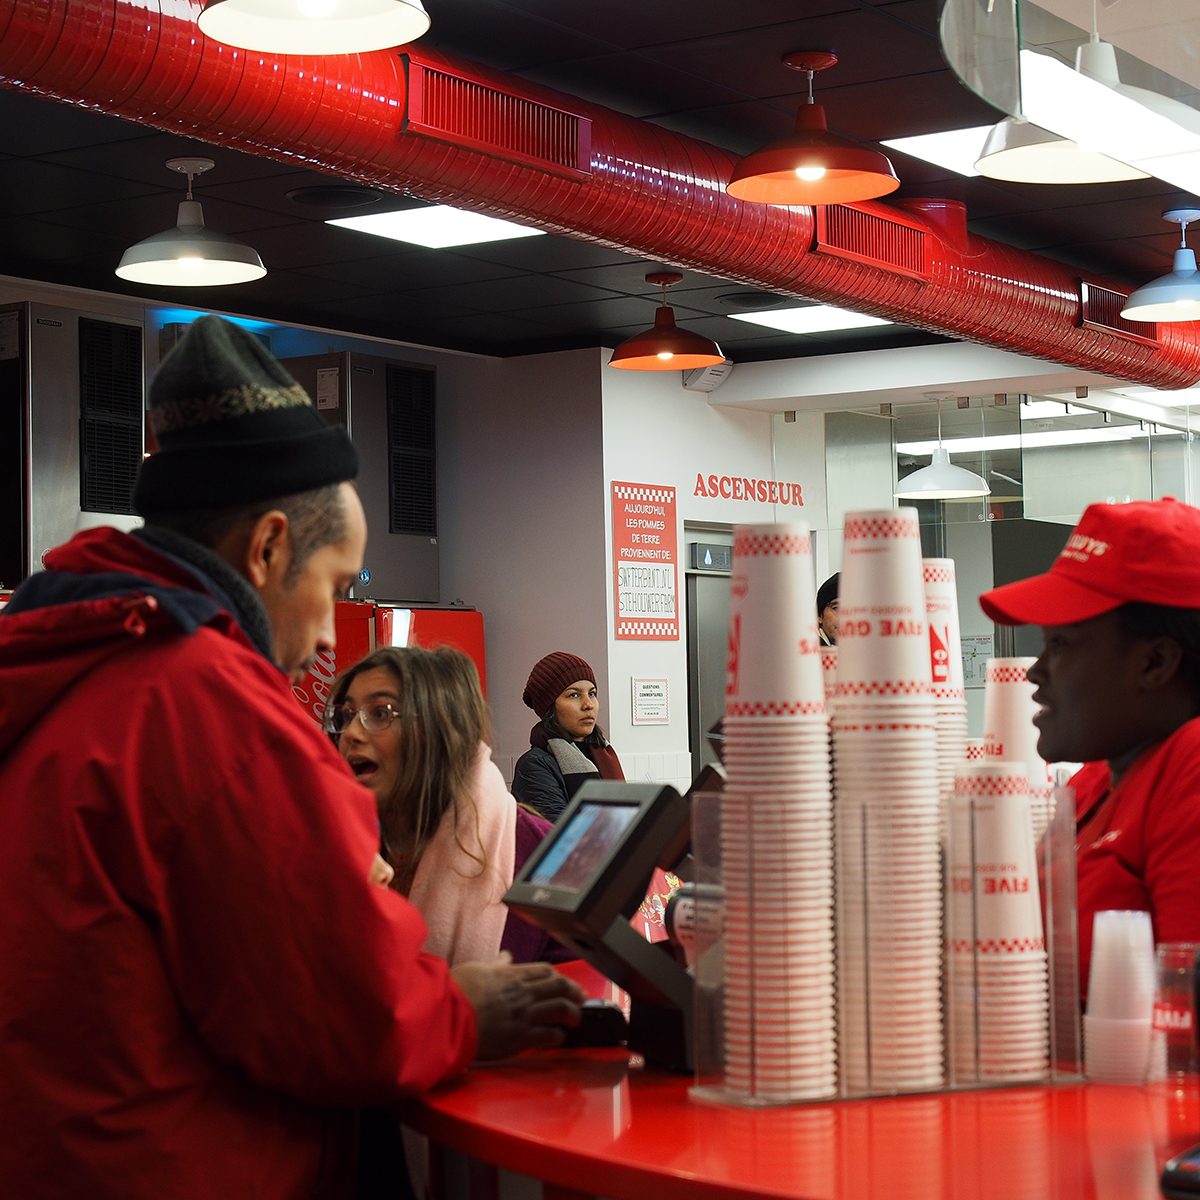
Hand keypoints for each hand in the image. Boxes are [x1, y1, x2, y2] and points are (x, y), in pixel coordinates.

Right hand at [451, 954, 585, 1061]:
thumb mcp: (477, 969)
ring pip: (560, 1009)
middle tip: (580, 999)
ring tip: (575, 1019)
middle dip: (574, 993)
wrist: (446, 1016)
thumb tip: (507, 956)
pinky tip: (558, 1038)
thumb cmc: (456, 992)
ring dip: (572, 1013)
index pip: (546, 972)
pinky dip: (556, 1036)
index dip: (561, 977)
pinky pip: (547, 1035)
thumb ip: (497, 965)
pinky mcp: (519, 1037)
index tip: (566, 983)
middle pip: (559, 987)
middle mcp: (522, 993)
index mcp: (512, 975)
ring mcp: (523, 1014)